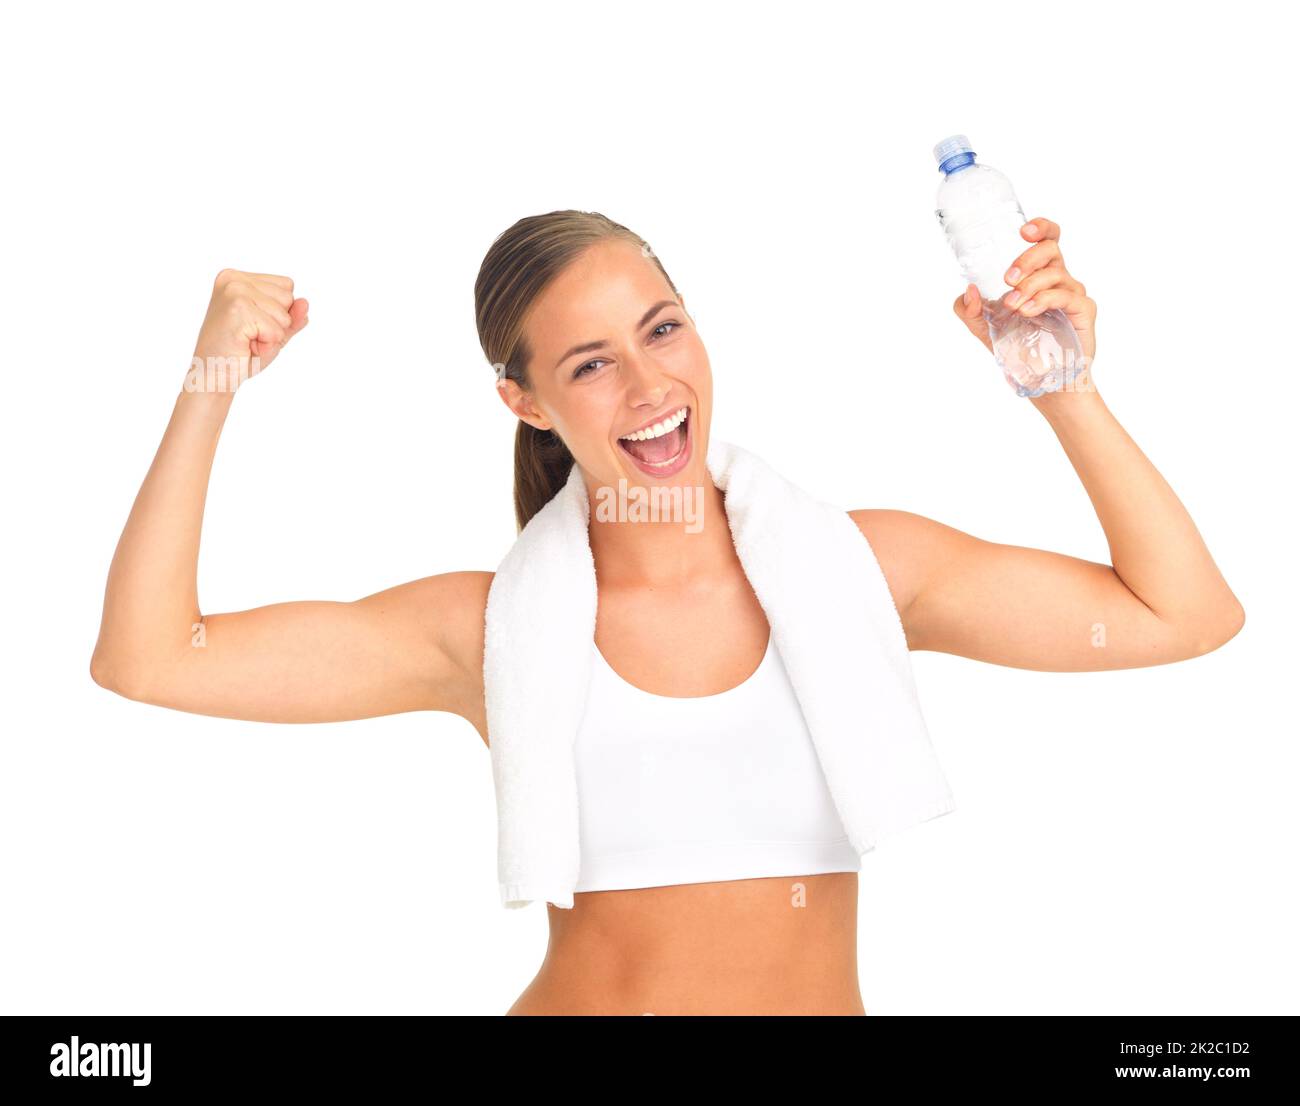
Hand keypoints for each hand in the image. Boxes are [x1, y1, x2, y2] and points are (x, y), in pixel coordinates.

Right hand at [189, 269, 308, 388]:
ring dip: (272, 335)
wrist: (214, 376)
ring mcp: (234, 291)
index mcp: (238, 278)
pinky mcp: (237, 309)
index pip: (287, 285)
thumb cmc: (241, 354)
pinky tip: (245, 346)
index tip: (253, 325)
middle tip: (250, 336)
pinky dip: (267, 344)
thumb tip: (305, 302)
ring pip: (284, 314)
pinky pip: (277, 330)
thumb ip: (292, 316)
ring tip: (247, 340)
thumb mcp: (274, 331)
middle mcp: (233, 279)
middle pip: (288, 296)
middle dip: (277, 323)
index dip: (279, 312)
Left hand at [952, 217, 1096, 365]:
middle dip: (1027, 259)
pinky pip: (1065, 296)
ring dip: (1030, 286)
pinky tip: (1027, 311)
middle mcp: (1059, 279)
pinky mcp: (1083, 311)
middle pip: (1051, 249)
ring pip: (1056, 274)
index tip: (1023, 230)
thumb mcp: (984, 327)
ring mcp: (1073, 294)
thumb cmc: (1017, 347)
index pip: (1047, 239)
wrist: (1041, 379)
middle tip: (1008, 279)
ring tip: (1013, 306)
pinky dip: (1044, 300)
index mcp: (1039, 274)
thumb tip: (968, 290)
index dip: (1041, 227)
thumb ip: (969, 309)